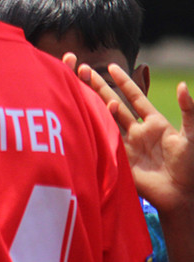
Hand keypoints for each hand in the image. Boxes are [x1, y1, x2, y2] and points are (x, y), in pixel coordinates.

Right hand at [76, 60, 193, 211]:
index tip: (111, 66)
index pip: (135, 97)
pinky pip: (103, 139)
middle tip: (83, 70)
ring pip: (105, 119)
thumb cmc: (190, 165)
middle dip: (99, 87)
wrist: (180, 194)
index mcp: (154, 123)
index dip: (124, 81)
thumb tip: (182, 85)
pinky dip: (94, 127)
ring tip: (79, 86)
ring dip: (93, 103)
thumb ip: (188, 111)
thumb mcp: (192, 136)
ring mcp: (126, 144)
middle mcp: (137, 131)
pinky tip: (84, 114)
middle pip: (114, 103)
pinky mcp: (118, 158)